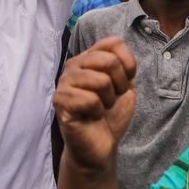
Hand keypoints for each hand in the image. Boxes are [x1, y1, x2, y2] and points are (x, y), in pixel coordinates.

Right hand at [54, 37, 136, 172]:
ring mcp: (64, 82)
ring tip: (100, 108)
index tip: (124, 83)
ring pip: (100, 81)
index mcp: (88, 58)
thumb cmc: (111, 114)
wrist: (101, 146)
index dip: (128, 64)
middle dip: (119, 85)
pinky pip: (90, 100)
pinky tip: (90, 117)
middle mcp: (73, 65)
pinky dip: (97, 112)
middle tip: (111, 99)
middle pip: (109, 60)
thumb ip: (123, 65)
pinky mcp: (60, 101)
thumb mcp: (125, 86)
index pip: (113, 43)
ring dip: (108, 100)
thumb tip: (117, 54)